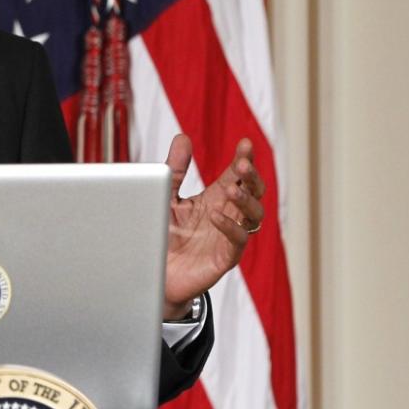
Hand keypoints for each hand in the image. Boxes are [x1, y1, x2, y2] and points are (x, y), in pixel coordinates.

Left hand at [162, 134, 264, 316]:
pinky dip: (230, 227)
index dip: (244, 159)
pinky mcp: (225, 256)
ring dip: (245, 200)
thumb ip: (174, 169)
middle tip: (242, 165)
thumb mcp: (167, 196)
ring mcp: (230, 236)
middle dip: (251, 177)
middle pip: (253, 191)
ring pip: (253, 215)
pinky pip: (238, 240)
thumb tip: (183, 137)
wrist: (154, 271)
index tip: (245, 143)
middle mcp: (228, 214)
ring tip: (231, 189)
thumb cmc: (164, 233)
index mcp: (216, 197)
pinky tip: (217, 216)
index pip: (237, 175)